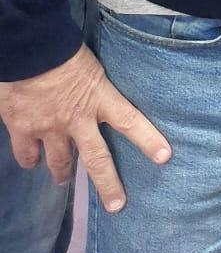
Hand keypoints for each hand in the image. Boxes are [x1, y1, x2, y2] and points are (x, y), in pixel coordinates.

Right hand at [0, 45, 170, 212]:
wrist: (29, 48)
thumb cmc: (62, 47)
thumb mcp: (90, 64)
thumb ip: (95, 85)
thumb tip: (98, 90)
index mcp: (98, 98)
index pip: (130, 120)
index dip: (148, 140)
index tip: (164, 157)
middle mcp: (76, 119)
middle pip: (97, 159)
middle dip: (108, 184)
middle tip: (117, 206)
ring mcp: (49, 128)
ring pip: (59, 163)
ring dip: (62, 173)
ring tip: (64, 179)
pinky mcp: (23, 129)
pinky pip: (27, 155)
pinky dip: (30, 159)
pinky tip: (32, 161)